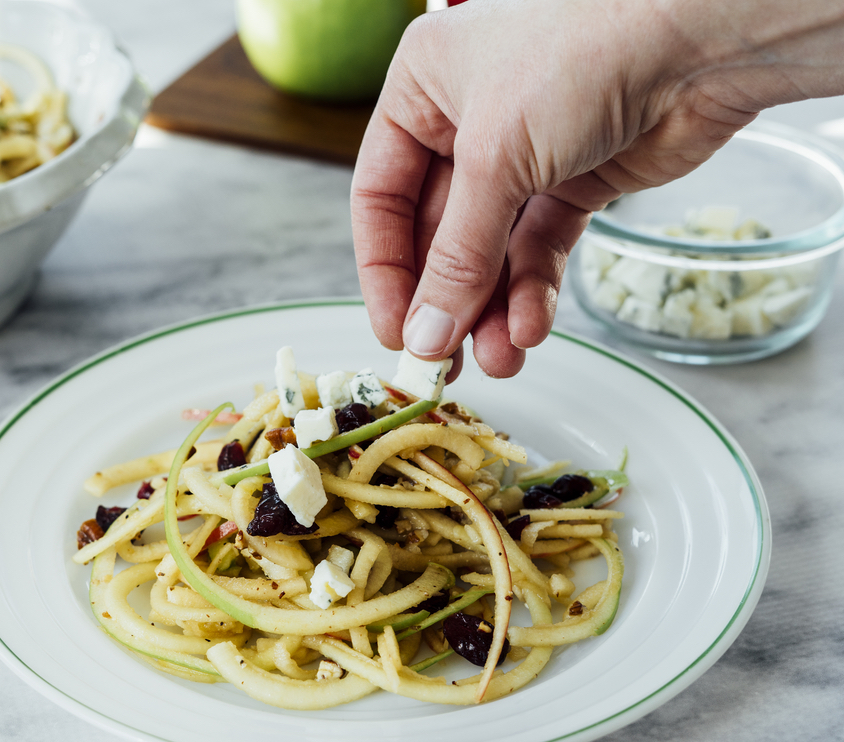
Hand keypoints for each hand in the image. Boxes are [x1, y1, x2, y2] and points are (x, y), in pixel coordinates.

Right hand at [352, 0, 843, 377]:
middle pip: (439, 236)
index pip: (381, 198)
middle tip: (444, 362)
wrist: (702, 37)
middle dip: (447, 302)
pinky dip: (534, 293)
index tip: (395, 333)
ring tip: (500, 360)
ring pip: (492, 254)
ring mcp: (524, 157)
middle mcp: (468, 124)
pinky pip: (540, 252)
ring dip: (493, 311)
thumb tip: (424, 335)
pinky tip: (530, 327)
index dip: (385, 272)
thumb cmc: (584, 53)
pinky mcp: (574, 185)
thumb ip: (456, 257)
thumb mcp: (494, 159)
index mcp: (423, 91)